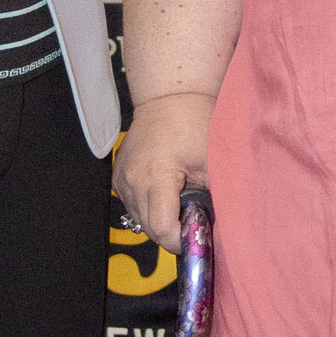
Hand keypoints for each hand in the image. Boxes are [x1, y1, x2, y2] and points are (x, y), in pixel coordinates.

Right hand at [116, 92, 214, 250]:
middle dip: (174, 230)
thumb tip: (217, 229)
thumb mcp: (212, 162)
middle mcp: (131, 181)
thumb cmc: (194, 122)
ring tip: (183, 200)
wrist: (169, 98)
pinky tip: (168, 192)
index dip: (182, 239)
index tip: (198, 233)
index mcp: (155, 175)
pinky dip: (151, 207)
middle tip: (196, 216)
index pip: (162, 228)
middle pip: (151, 229)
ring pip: (141, 220)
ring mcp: (121, 180)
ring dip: (162, 219)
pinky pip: (134, 206)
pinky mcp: (118, 178)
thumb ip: (214, 199)